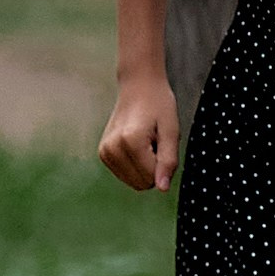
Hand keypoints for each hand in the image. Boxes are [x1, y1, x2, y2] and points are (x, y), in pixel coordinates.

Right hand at [99, 73, 179, 191]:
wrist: (138, 87)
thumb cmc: (158, 105)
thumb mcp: (172, 131)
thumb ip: (168, 161)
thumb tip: (162, 189)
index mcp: (130, 141)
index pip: (153, 177)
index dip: (164, 164)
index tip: (161, 141)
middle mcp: (112, 148)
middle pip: (142, 183)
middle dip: (154, 168)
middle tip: (154, 142)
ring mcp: (104, 152)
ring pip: (134, 182)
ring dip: (145, 167)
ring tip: (145, 142)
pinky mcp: (103, 154)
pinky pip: (126, 176)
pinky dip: (135, 165)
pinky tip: (136, 145)